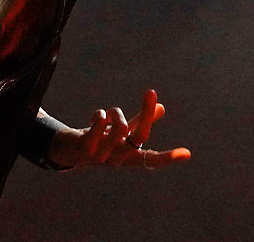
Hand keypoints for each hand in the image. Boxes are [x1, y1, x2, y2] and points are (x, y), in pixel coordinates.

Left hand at [45, 89, 191, 169]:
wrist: (66, 151)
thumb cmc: (98, 141)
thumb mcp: (121, 132)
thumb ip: (139, 122)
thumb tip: (162, 108)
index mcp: (129, 158)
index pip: (152, 160)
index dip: (169, 156)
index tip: (187, 153)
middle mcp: (118, 160)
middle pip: (140, 135)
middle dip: (145, 111)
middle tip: (151, 92)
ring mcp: (102, 155)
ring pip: (120, 127)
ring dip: (115, 113)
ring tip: (107, 115)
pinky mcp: (86, 147)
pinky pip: (100, 125)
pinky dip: (101, 115)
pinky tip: (97, 117)